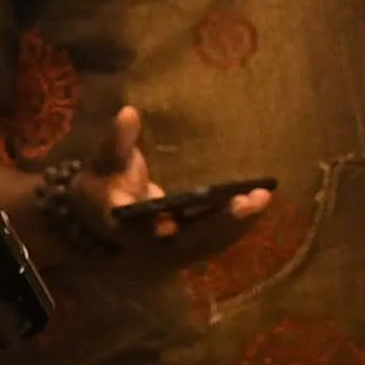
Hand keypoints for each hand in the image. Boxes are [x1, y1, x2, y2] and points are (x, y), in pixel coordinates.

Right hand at [46, 103, 274, 261]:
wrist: (102, 215)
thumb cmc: (103, 182)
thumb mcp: (103, 161)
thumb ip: (116, 141)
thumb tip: (128, 113)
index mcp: (123, 224)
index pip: (139, 229)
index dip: (153, 228)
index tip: (169, 224)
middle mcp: (150, 244)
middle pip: (187, 239)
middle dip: (219, 221)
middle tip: (248, 200)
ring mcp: (171, 250)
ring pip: (207, 243)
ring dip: (236, 224)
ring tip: (262, 198)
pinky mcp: (187, 247)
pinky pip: (215, 240)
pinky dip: (237, 225)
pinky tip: (258, 205)